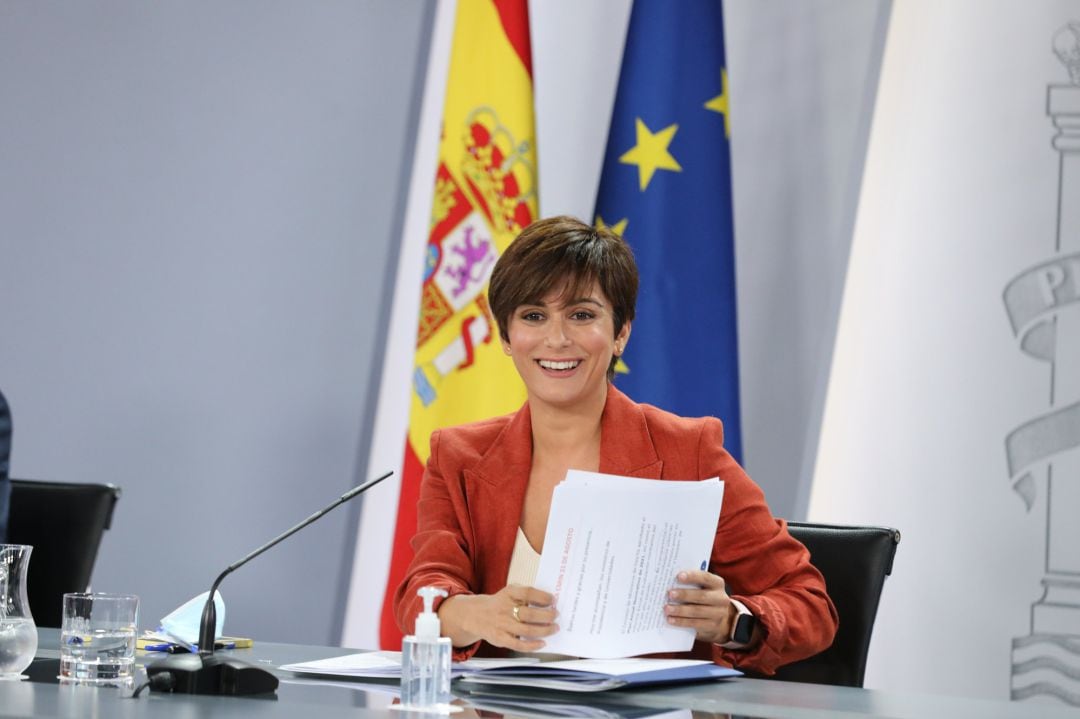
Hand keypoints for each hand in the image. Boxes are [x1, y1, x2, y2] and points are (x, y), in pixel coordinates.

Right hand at [438, 585, 557, 651]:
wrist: (476, 614)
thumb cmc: (500, 603)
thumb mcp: (510, 592)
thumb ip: (526, 594)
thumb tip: (549, 601)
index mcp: (508, 594)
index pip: (528, 593)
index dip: (543, 597)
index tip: (553, 600)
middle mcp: (504, 609)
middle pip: (529, 614)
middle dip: (547, 616)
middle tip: (556, 615)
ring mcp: (502, 625)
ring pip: (527, 630)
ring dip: (544, 630)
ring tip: (554, 628)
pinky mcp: (501, 639)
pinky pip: (519, 645)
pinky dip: (533, 645)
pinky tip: (542, 643)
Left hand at [664, 570, 738, 644]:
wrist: (719, 618)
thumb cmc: (703, 596)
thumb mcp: (703, 588)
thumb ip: (691, 583)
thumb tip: (670, 581)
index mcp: (717, 584)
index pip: (705, 578)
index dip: (692, 576)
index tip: (679, 576)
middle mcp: (721, 598)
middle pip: (701, 596)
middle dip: (684, 595)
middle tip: (670, 594)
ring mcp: (718, 613)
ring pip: (697, 611)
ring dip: (680, 610)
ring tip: (667, 609)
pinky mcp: (712, 625)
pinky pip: (695, 623)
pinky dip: (681, 621)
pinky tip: (671, 619)